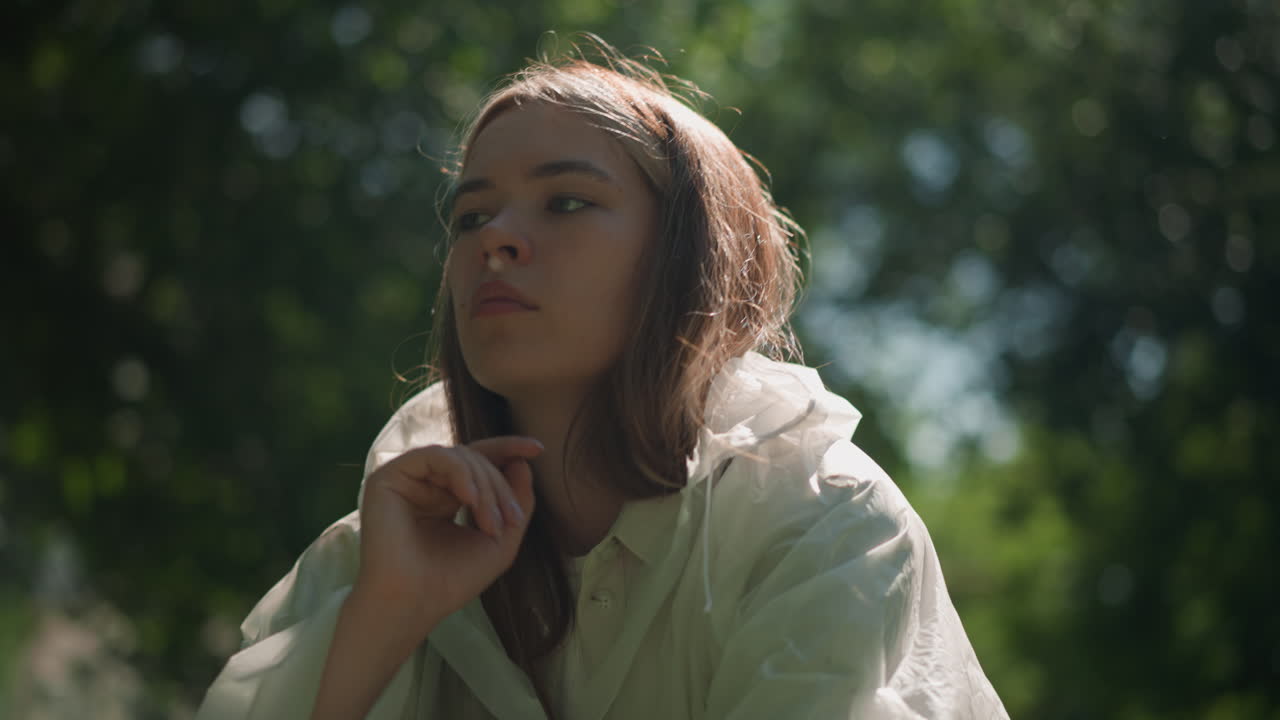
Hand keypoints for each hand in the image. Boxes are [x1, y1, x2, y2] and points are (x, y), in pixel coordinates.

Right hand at [354, 437, 542, 631]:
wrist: (414, 603)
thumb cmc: (453, 581)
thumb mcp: (501, 540)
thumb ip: (518, 502)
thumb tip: (523, 462)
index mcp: (447, 496)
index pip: (479, 460)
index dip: (508, 449)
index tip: (538, 449)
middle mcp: (426, 484)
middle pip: (474, 459)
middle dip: (500, 486)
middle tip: (509, 520)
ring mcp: (406, 479)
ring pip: (459, 457)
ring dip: (485, 486)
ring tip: (491, 523)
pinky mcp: (388, 478)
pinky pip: (434, 456)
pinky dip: (460, 473)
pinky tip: (470, 499)